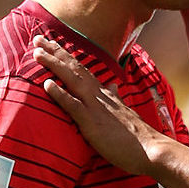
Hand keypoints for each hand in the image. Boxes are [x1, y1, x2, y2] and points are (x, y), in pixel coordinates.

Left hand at [32, 35, 167, 175]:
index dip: (66, 56)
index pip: (82, 69)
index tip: (52, 44)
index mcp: (105, 93)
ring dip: (54, 64)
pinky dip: (60, 93)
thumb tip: (112, 85)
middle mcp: (99, 95)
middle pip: (74, 68)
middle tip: (37, 38)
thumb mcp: (125, 111)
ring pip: (72, 80)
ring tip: (37, 53)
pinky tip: (47, 84)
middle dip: (55, 52)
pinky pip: (73, 105)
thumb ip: (116, 98)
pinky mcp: (92, 123)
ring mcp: (96, 107)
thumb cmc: (137, 136)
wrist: (151, 148)